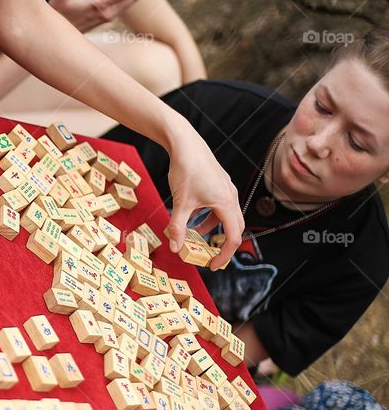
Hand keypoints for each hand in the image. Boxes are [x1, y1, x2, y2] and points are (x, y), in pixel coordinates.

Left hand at [164, 122, 242, 269]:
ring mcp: (226, 189)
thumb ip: (177, 227)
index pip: (233, 236)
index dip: (224, 254)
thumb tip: (175, 248)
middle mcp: (231, 196)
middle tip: (208, 257)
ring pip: (225, 217)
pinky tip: (191, 219)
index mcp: (226, 203)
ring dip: (211, 229)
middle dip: (222, 244)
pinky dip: (208, 217)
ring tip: (193, 237)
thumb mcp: (180, 202)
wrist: (186, 143)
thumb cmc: (186, 170)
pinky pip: (219, 207)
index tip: (212, 265)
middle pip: (234, 227)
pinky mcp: (219, 184)